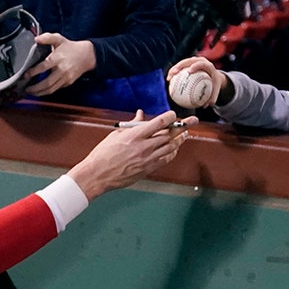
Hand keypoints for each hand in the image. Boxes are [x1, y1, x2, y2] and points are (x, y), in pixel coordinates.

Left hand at [24, 33, 95, 96]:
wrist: (87, 55)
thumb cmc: (70, 47)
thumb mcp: (59, 39)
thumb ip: (47, 37)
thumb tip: (36, 39)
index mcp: (58, 58)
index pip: (44, 66)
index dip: (33, 72)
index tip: (25, 75)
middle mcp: (62, 69)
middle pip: (47, 82)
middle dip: (35, 88)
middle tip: (26, 88)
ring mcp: (66, 77)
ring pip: (52, 89)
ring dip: (40, 92)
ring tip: (31, 92)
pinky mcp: (68, 82)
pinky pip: (56, 88)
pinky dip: (47, 91)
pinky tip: (41, 90)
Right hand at [67, 110, 196, 200]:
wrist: (98, 174)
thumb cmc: (103, 154)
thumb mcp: (116, 135)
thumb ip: (132, 125)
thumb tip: (140, 115)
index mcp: (135, 135)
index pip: (159, 123)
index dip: (170, 117)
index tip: (174, 114)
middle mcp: (144, 147)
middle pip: (169, 135)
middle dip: (182, 127)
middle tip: (191, 121)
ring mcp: (147, 159)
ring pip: (171, 147)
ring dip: (179, 140)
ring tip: (185, 135)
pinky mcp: (148, 169)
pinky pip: (165, 159)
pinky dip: (172, 153)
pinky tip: (174, 149)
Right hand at [166, 56, 228, 108]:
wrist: (214, 74)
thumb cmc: (214, 83)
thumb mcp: (216, 90)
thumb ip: (212, 97)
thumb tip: (206, 106)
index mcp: (208, 65)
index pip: (201, 63)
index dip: (195, 66)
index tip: (189, 71)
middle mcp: (200, 60)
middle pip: (188, 61)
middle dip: (180, 65)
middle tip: (174, 73)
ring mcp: (194, 60)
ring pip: (182, 63)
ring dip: (174, 69)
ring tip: (169, 77)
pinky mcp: (189, 63)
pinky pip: (180, 67)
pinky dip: (174, 72)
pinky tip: (169, 80)